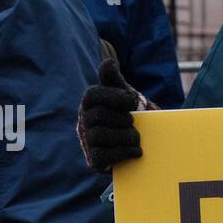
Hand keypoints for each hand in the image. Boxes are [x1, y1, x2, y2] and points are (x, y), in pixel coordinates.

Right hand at [77, 57, 146, 172]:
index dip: (113, 97)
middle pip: (98, 116)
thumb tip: (108, 63)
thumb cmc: (127, 115)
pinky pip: (104, 155)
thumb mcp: (124, 95)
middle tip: (133, 121)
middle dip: (121, 118)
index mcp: (90, 103)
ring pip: (100, 135)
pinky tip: (137, 151)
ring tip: (137, 137)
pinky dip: (124, 152)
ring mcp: (88, 141)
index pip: (93, 94)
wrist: (137, 144)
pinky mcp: (95, 160)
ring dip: (125, 136)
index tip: (131, 101)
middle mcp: (85, 121)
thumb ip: (115, 80)